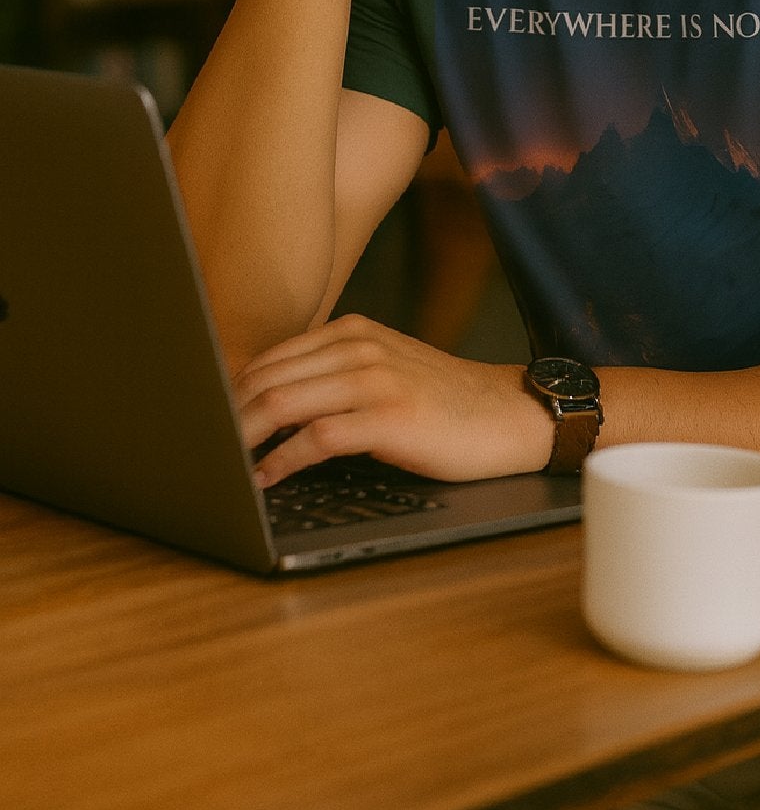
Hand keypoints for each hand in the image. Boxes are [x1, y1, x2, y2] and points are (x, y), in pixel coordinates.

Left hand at [235, 314, 552, 486]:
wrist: (507, 414)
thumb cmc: (443, 402)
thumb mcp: (385, 370)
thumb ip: (333, 375)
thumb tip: (267, 404)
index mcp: (352, 331)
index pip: (270, 358)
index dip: (230, 392)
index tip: (205, 422)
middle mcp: (359, 346)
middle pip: (267, 378)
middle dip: (227, 416)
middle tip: (202, 449)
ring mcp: (374, 378)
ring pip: (284, 402)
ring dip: (244, 438)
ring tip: (223, 464)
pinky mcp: (389, 416)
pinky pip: (316, 437)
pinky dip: (281, 460)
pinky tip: (266, 477)